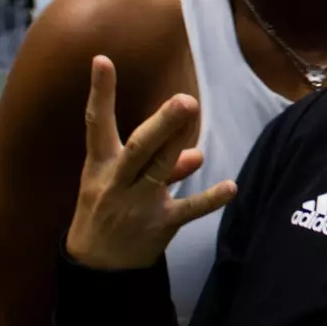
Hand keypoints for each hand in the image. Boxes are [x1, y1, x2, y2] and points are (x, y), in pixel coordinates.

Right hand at [64, 55, 234, 270]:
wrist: (96, 265)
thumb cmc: (106, 209)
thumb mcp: (116, 181)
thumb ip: (154, 162)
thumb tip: (194, 152)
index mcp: (99, 165)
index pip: (96, 123)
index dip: (100, 92)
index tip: (102, 60)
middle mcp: (116, 181)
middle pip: (139, 146)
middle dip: (161, 123)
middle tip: (183, 99)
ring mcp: (138, 204)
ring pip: (161, 169)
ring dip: (180, 144)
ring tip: (193, 111)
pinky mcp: (159, 225)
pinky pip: (188, 210)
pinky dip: (209, 198)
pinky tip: (230, 187)